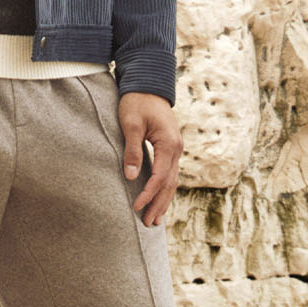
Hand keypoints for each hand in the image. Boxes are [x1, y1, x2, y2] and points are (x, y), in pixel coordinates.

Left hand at [118, 91, 180, 227]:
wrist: (148, 83)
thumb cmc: (137, 101)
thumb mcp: (130, 123)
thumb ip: (132, 150)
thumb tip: (132, 177)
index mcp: (169, 144)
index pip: (160, 177)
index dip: (148, 194)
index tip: (136, 207)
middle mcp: (176, 149)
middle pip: (169, 184)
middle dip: (159, 204)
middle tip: (148, 223)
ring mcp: (175, 148)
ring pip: (172, 181)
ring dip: (163, 200)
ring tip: (155, 220)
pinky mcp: (170, 147)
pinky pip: (169, 173)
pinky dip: (164, 189)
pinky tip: (158, 199)